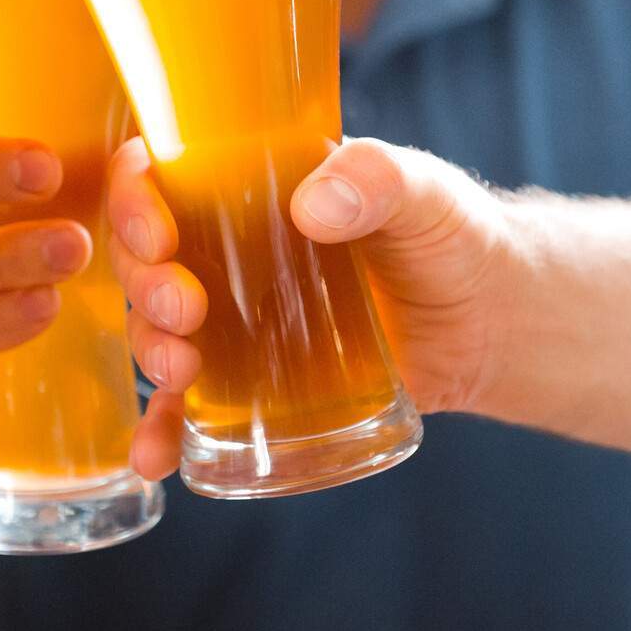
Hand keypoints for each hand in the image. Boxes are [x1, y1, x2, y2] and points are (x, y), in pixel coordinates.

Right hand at [111, 136, 519, 479]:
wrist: (495, 323)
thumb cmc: (454, 237)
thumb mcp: (423, 191)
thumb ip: (378, 179)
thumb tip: (312, 205)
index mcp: (247, 184)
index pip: (160, 174)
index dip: (135, 199)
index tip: (159, 234)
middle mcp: (225, 248)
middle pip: (144, 257)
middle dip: (144, 285)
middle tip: (183, 311)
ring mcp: (234, 318)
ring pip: (156, 328)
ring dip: (148, 348)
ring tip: (181, 370)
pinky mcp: (252, 382)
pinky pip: (188, 406)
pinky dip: (162, 430)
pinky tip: (153, 457)